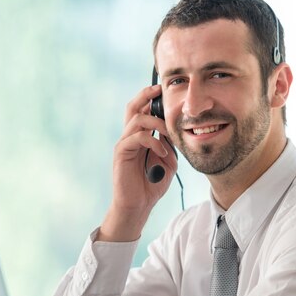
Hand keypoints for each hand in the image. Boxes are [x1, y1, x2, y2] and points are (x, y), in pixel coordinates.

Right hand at [98, 84, 177, 241]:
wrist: (138, 205)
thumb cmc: (152, 185)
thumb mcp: (168, 161)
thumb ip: (169, 144)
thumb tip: (175, 130)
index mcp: (140, 136)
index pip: (143, 110)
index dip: (152, 98)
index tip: (166, 90)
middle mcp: (130, 136)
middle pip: (133, 106)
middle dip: (146, 95)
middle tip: (159, 89)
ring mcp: (124, 144)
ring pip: (136, 119)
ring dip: (156, 123)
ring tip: (169, 134)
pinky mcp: (121, 153)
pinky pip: (137, 137)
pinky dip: (153, 141)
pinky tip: (162, 152)